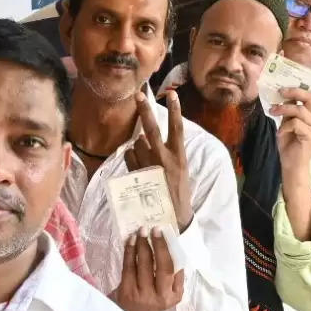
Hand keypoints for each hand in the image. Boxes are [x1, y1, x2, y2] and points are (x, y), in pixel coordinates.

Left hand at [112, 228, 184, 310]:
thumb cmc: (151, 298)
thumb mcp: (167, 292)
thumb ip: (173, 275)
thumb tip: (172, 244)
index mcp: (174, 295)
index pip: (175, 270)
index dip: (170, 250)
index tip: (166, 233)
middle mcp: (161, 297)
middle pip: (162, 267)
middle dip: (159, 245)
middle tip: (155, 229)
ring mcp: (143, 295)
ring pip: (144, 264)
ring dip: (143, 245)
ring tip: (141, 231)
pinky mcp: (127, 292)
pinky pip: (129, 267)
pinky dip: (130, 252)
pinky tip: (131, 241)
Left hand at [128, 89, 193, 229]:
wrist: (172, 216)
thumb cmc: (178, 192)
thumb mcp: (181, 170)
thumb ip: (170, 153)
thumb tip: (149, 139)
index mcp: (179, 156)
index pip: (177, 127)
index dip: (175, 109)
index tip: (171, 94)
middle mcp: (163, 158)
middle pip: (152, 129)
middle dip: (145, 110)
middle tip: (138, 95)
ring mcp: (148, 166)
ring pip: (136, 144)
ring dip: (137, 146)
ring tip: (145, 157)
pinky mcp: (136, 175)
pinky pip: (128, 157)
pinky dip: (130, 157)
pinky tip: (137, 165)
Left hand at [270, 87, 310, 173]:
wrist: (292, 165)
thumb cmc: (290, 144)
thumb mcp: (287, 123)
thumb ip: (288, 111)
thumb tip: (282, 96)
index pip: (310, 95)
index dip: (298, 88)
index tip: (282, 86)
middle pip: (310, 98)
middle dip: (294, 92)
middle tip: (280, 92)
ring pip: (300, 110)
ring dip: (284, 109)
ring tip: (273, 112)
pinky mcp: (310, 136)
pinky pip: (296, 124)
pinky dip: (285, 126)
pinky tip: (280, 132)